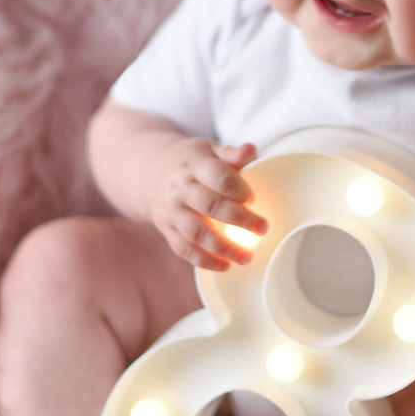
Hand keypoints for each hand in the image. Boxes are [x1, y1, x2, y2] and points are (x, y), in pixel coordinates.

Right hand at [149, 138, 266, 270]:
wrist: (152, 172)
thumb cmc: (192, 162)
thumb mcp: (210, 150)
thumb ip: (232, 153)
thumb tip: (251, 150)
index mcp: (195, 165)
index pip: (218, 177)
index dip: (239, 189)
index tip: (253, 198)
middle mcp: (181, 189)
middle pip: (210, 205)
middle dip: (239, 219)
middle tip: (262, 228)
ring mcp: (172, 211)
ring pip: (196, 232)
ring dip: (223, 248)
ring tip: (247, 257)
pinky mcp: (167, 229)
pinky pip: (184, 249)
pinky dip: (205, 261)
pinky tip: (225, 266)